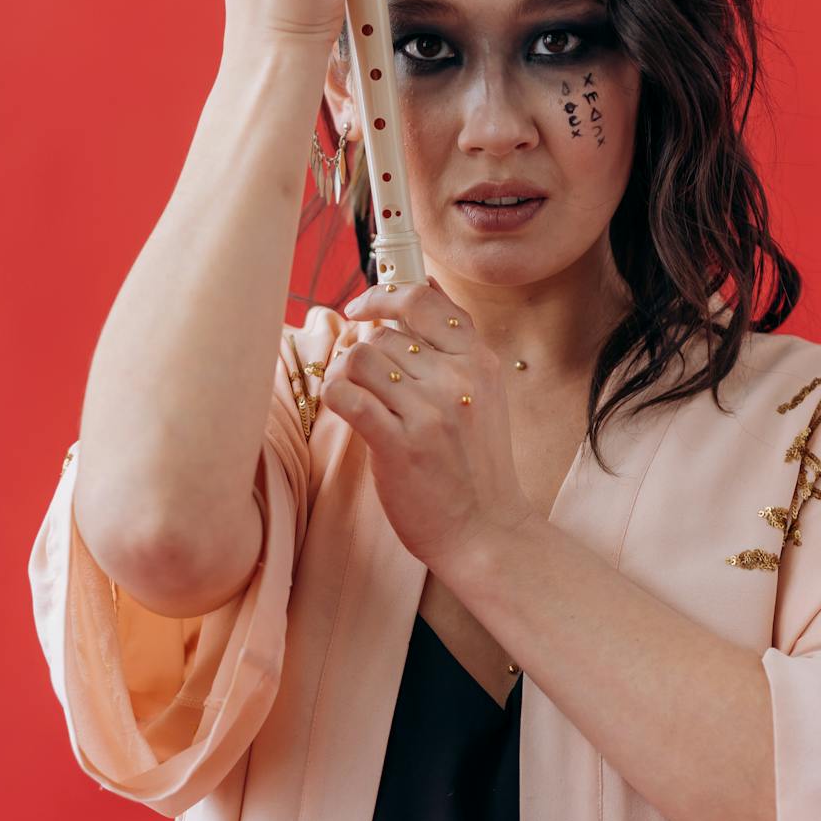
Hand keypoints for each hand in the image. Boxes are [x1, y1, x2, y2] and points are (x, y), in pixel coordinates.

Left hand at [318, 278, 537, 574]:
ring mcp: (430, 412)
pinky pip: (346, 395)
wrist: (485, 530)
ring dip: (347, 376)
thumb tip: (422, 289)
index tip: (362, 307)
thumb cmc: (475, 465)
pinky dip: (335, 395)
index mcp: (478, 362)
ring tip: (359, 402)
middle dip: (367, 358)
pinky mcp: (399, 445)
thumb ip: (455, 349)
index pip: (422, 301)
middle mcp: (457, 380)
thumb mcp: (484, 396)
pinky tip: (346, 411)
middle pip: (382, 334)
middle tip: (370, 389)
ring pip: (360, 358)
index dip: (383, 296)